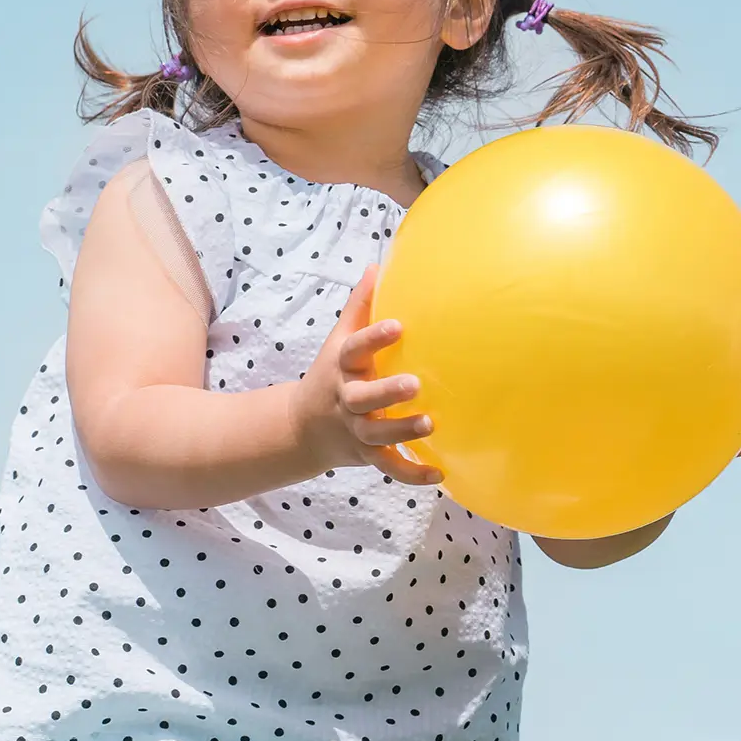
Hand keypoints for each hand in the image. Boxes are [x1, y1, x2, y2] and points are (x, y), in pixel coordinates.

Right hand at [291, 268, 442, 486]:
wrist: (301, 429)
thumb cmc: (331, 374)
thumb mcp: (338, 340)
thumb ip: (359, 306)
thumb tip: (378, 265)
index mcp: (341, 367)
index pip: (355, 348)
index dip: (374, 337)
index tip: (398, 325)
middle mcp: (346, 399)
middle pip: (362, 398)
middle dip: (387, 392)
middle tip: (415, 384)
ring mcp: (355, 430)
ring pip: (377, 434)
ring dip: (402, 431)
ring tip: (430, 423)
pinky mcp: (366, 455)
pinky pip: (389, 468)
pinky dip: (412, 474)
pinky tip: (439, 475)